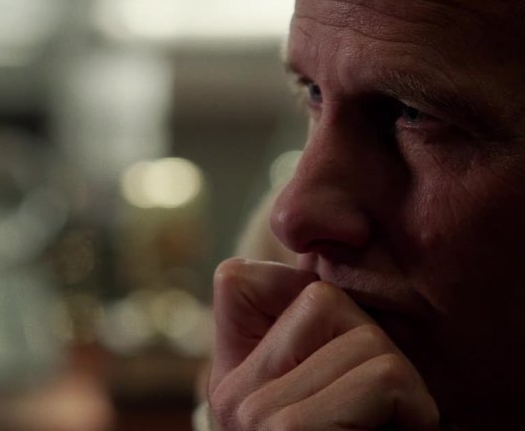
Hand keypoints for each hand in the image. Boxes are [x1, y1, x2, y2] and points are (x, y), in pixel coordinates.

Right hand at [208, 258, 439, 429]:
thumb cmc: (361, 429)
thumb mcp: (327, 385)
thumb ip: (312, 331)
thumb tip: (331, 234)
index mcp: (232, 376)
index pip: (238, 278)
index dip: (311, 299)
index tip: (347, 364)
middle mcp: (230, 392)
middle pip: (322, 298)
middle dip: (373, 345)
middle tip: (378, 405)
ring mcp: (252, 412)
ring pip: (363, 337)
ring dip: (401, 383)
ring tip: (388, 422)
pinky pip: (383, 377)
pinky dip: (415, 409)